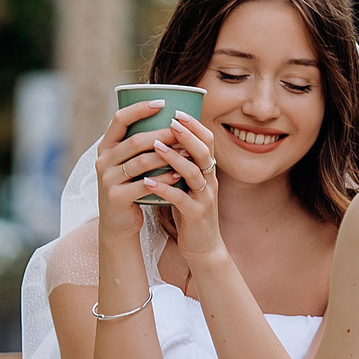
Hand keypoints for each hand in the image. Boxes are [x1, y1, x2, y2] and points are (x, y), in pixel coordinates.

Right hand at [94, 102, 192, 231]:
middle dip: (161, 134)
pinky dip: (163, 179)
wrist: (118, 222)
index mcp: (106, 147)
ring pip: (141, 162)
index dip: (139, 108)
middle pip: (135, 141)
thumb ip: (138, 143)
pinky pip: (144, 184)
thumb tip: (168, 117)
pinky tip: (178, 175)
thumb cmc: (129, 186)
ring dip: (167, 156)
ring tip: (187, 152)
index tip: (161, 102)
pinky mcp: (116, 197)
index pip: (119, 119)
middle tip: (181, 130)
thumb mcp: (128, 162)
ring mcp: (107, 179)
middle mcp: (103, 161)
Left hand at [131, 115, 223, 262]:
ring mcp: (205, 198)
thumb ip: (180, 165)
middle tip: (171, 121)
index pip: (207, 141)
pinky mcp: (196, 215)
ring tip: (155, 146)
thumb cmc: (190, 212)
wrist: (203, 247)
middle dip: (187, 135)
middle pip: (204, 152)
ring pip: (193, 172)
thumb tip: (160, 140)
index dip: (195, 126)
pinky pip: (180, 198)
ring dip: (174, 157)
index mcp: (208, 171)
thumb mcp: (188, 184)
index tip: (178, 111)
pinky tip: (148, 182)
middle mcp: (210, 181)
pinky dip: (164, 188)